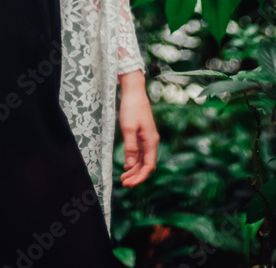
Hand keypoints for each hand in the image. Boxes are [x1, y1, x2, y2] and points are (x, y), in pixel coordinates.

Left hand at [118, 72, 158, 186]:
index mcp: (151, 141)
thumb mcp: (128, 128)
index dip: (140, 177)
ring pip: (143, 159)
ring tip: (123, 176)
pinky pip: (141, 152)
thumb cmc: (131, 107)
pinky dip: (134, 160)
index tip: (130, 184)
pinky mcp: (143, 134)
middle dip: (136, 175)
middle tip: (124, 183)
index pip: (149, 166)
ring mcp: (148, 138)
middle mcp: (152, 141)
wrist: (134, 91)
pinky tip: (127, 165)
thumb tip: (131, 164)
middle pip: (147, 164)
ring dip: (134, 169)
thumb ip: (131, 147)